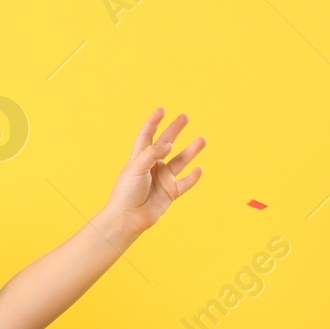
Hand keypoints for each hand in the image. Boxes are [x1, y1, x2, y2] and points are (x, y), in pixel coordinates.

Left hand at [101, 107, 204, 235]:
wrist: (127, 218)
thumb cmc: (126, 192)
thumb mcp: (136, 168)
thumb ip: (152, 154)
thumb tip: (169, 143)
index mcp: (140, 158)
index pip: (147, 136)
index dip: (154, 123)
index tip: (162, 110)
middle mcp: (153, 167)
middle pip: (166, 144)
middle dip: (175, 130)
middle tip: (185, 117)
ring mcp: (162, 179)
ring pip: (180, 161)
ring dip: (191, 151)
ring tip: (202, 140)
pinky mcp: (170, 193)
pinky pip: (185, 183)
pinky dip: (193, 177)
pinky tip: (200, 169)